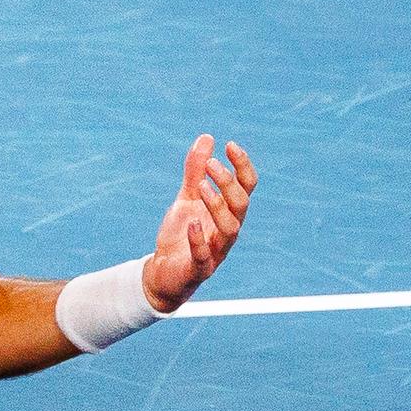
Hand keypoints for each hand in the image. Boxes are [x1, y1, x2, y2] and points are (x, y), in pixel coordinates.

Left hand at [143, 136, 257, 312]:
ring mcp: (216, 251)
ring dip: (218, 205)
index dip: (243, 166)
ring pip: (230, 228)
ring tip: (200, 187)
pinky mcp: (199, 269)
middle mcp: (228, 230)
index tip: (229, 145)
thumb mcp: (186, 198)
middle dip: (229, 182)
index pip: (247, 187)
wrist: (163, 272)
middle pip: (241, 204)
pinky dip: (199, 240)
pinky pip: (204, 256)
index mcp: (228, 212)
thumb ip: (195, 172)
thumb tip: (207, 138)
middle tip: (210, 164)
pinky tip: (192, 222)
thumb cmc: (182, 234)